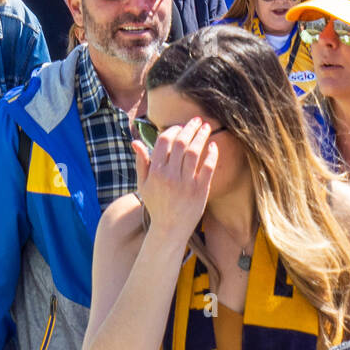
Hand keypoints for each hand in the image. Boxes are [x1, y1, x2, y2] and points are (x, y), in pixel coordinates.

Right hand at [133, 118, 217, 243]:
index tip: (180, 126)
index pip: (164, 141)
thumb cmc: (156, 205)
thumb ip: (141, 162)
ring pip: (195, 152)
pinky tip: (213, 146)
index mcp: (156, 172)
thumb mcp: (144, 184)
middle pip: (181, 143)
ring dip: (202, 136)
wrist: (169, 229)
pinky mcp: (200, 191)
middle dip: (190, 128)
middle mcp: (170, 176)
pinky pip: (208, 168)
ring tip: (207, 128)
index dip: (173, 129)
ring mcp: (186, 184)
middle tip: (198, 120)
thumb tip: (136, 141)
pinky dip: (212, 154)